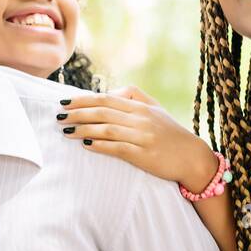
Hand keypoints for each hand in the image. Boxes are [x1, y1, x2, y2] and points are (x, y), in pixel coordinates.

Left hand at [57, 86, 219, 192]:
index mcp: (141, 107)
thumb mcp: (156, 109)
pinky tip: (86, 145)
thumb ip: (134, 96)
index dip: (83, 100)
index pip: (106, 99)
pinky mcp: (143, 155)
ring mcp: (142, 137)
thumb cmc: (171, 133)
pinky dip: (100, 145)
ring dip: (84, 129)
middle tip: (58, 116)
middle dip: (78, 113)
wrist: (192, 157)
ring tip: (66, 130)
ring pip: (107, 129)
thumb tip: (110, 93)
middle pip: (102, 112)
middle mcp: (140, 119)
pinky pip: (117, 148)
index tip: (64, 102)